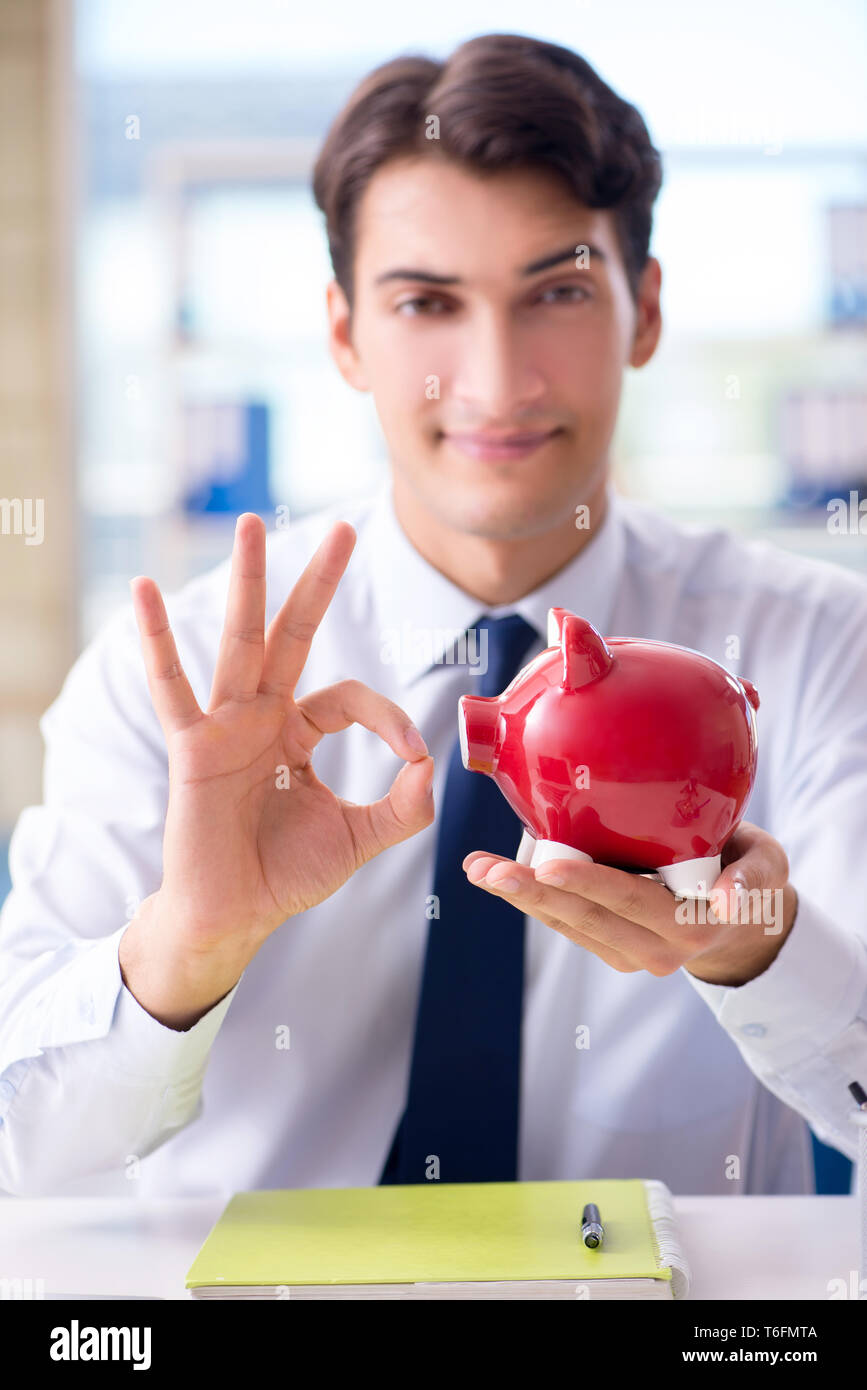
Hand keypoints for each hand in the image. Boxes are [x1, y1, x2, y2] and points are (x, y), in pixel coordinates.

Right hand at [127, 514, 434, 972]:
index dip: (386, 717)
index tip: (411, 752)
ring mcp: (225, 726)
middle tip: (342, 527)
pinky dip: (156, 640)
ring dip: (247, 581)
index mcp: (298, 732)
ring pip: (240, 641)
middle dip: (315, 582)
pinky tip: (143, 592)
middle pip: (292, 634)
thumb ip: (403, 807)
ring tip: (250, 524)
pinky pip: (173, 688)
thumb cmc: (286, 875)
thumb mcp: (360, 838)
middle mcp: (262, 717)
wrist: (235, 915)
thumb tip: (431, 765)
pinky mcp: (193, 747)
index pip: (348, 696)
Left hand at [463, 821, 798, 987]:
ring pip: (566, 925)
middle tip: (486, 870)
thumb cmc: (751, 873)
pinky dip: (533, 900)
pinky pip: (566, 925)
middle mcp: (656, 950)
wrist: (744, 916)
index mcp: (691, 927)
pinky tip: (498, 876)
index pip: (631, 901)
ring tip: (477, 870)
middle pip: (585, 918)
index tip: (549, 862)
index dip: (589, 882)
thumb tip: (726, 901)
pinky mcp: (610, 948)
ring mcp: (629, 954)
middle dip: (532, 893)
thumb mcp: (767, 868)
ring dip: (520, 898)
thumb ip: (752, 880)